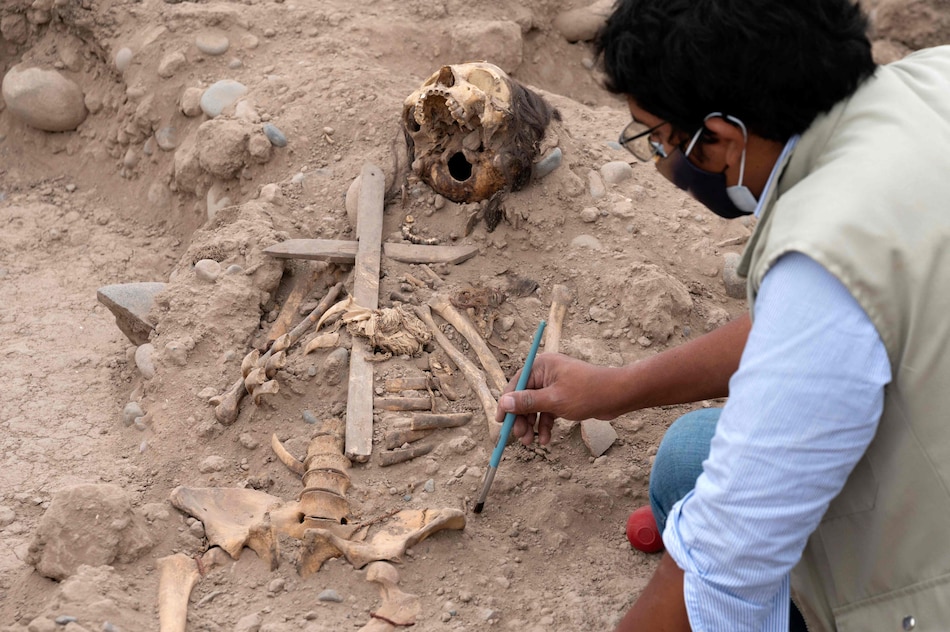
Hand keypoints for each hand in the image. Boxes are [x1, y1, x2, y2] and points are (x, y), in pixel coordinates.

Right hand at [494, 353, 615, 445]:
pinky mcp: (562, 396)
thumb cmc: (587, 393)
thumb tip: (504, 403)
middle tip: (520, 438)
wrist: (617, 396)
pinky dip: (545, 424)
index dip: (506, 404)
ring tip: (531, 443)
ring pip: (535, 407)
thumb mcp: (554, 400)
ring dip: (532, 425)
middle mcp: (545, 373)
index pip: (515, 385)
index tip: (501, 422)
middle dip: (521, 419)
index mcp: (541, 366)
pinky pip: (547, 411)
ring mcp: (554, 385)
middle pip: (524, 397)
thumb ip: (528, 402)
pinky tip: (545, 439)